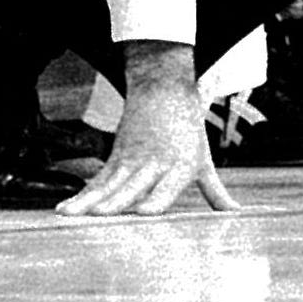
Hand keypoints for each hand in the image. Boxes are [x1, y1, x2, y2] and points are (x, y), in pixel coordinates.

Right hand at [57, 45, 232, 216]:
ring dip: (88, 200)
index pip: (165, 187)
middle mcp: (153, 164)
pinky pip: (97, 180)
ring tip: (70, 215)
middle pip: (131, 185)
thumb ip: (216, 192)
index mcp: (179, 167)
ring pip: (107, 183)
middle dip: (114, 202)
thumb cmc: (187, 128)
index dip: (153, 200)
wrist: (162, 86)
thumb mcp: (203, 160)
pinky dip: (81, 194)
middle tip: (98, 215)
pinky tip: (67, 209)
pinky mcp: (115, 156)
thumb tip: (235, 213)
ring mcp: (131, 159)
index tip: (141, 213)